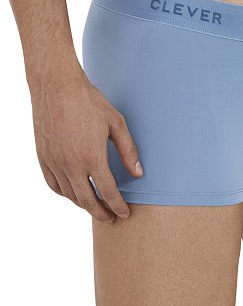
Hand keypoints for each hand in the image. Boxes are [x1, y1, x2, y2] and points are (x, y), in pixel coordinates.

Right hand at [30, 67, 142, 222]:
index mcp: (92, 157)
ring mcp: (54, 162)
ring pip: (69, 195)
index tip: (125, 214)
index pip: (108, 192)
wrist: (57, 87)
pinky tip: (73, 193)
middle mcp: (71, 164)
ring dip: (84, 205)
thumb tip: (138, 173)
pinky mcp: (42, 157)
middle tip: (111, 218)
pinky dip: (65, 194)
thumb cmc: (89, 102)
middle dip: (101, 213)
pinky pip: (53, 185)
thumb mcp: (116, 123)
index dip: (118, 206)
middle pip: (87, 200)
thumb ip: (128, 150)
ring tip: (95, 207)